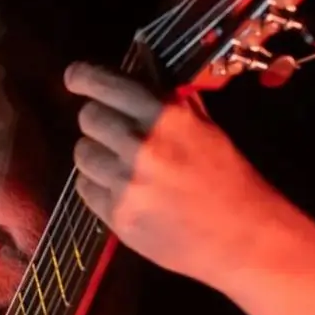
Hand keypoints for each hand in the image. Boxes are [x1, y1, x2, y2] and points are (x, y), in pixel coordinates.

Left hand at [64, 62, 283, 291]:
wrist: (241, 238)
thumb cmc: (228, 179)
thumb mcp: (206, 129)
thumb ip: (171, 104)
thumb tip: (141, 76)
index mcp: (166, 118)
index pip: (108, 86)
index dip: (84, 78)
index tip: (74, 77)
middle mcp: (141, 147)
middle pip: (88, 119)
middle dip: (96, 120)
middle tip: (107, 128)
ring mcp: (126, 185)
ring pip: (82, 155)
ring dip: (95, 154)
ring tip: (116, 162)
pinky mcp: (118, 217)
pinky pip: (86, 189)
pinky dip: (97, 185)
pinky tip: (119, 188)